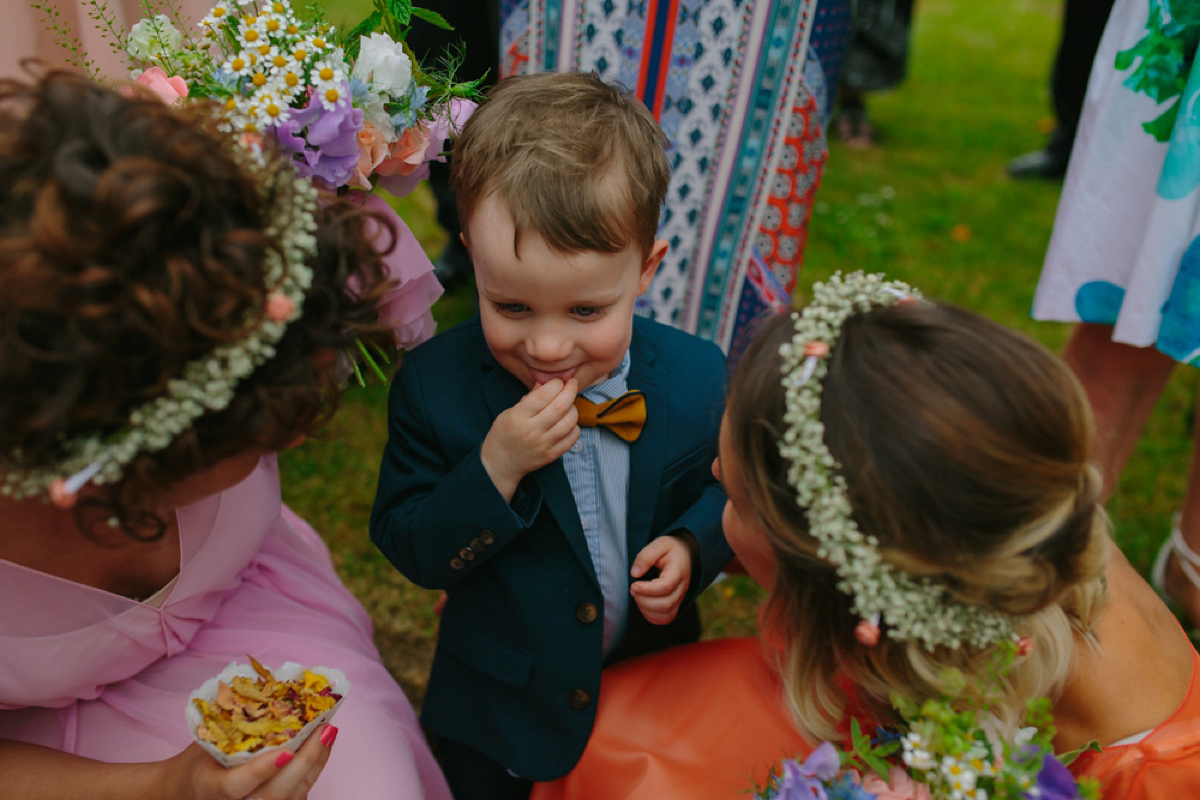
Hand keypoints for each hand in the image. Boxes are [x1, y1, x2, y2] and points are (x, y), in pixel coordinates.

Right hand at [166, 724, 335, 799]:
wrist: (191, 791)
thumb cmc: (200, 763)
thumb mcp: (205, 743)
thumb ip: (230, 727)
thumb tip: (266, 691)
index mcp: (209, 789)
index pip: (235, 787)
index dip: (260, 771)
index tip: (285, 753)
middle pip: (274, 794)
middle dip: (303, 763)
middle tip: (323, 731)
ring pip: (291, 796)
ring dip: (315, 763)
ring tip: (328, 732)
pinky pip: (297, 793)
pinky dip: (314, 769)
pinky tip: (323, 745)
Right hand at [481, 378, 579, 501]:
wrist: (501, 463)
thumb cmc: (504, 434)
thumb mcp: (509, 412)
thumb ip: (530, 397)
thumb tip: (547, 382)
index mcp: (519, 416)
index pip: (544, 395)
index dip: (556, 384)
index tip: (558, 381)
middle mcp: (532, 430)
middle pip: (560, 406)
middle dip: (570, 391)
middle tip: (572, 384)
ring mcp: (544, 444)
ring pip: (569, 422)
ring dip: (573, 409)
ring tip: (569, 405)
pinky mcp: (552, 455)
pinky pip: (572, 438)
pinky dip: (575, 427)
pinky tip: (568, 422)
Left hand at [629, 536, 692, 624]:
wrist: (684, 555)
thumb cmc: (670, 550)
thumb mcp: (659, 544)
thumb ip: (646, 556)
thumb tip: (634, 573)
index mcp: (678, 571)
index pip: (666, 586)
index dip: (647, 590)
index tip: (633, 585)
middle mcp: (682, 588)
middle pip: (666, 604)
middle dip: (644, 600)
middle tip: (633, 588)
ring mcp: (680, 598)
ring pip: (666, 614)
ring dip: (646, 609)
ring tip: (637, 595)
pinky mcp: (675, 605)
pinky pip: (666, 619)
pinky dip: (651, 616)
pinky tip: (643, 604)